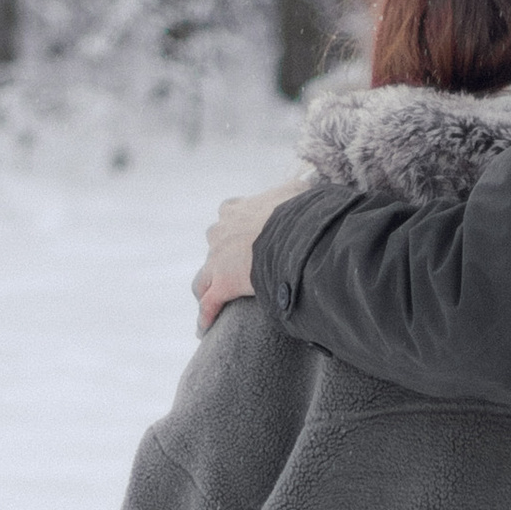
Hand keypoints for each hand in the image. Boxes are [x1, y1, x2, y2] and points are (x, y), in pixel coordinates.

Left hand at [195, 181, 305, 325]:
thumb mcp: (298, 191)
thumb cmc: (298, 212)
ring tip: (213, 302)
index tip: (244, 238)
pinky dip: (206, 317)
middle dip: (221, 259)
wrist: (292, 234)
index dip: (236, 228)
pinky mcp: (221, 284)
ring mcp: (217, 259)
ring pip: (202, 279)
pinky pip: (208, 305)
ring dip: (207, 289)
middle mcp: (220, 232)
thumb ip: (297, 188)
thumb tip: (308, 181)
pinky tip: (204, 329)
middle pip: (214, 247)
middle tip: (235, 272)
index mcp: (236, 209)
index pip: (229, 216)